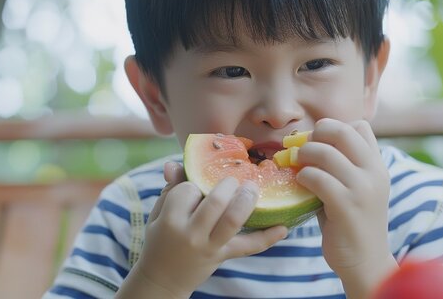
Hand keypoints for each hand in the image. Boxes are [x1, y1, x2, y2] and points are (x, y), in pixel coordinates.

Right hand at [118, 162, 286, 298]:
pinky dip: (268, 238)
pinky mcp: (223, 256)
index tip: (198, 186)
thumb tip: (173, 164)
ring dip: (247, 200)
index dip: (196, 183)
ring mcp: (209, 246)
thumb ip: (170, 187)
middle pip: (215, 201)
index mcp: (171, 219)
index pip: (189, 189)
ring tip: (253, 187)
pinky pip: (249, 246)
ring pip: (233, 220)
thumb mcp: (159, 212)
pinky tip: (283, 228)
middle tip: (233, 180)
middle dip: (228, 185)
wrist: (162, 279)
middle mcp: (191, 233)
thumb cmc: (161, 238)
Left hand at [296, 118, 396, 296]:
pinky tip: (300, 184)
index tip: (320, 141)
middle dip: (316, 134)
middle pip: (342, 131)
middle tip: (303, 148)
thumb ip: (340, 166)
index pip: (360, 126)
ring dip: (304, 155)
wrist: (365, 262)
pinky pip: (317, 178)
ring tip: (297, 165)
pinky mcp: (346, 206)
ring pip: (326, 153)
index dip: (335, 128)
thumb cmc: (351, 222)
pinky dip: (303, 177)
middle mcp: (374, 172)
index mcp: (378, 165)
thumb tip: (305, 143)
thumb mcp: (354, 188)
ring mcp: (362, 189)